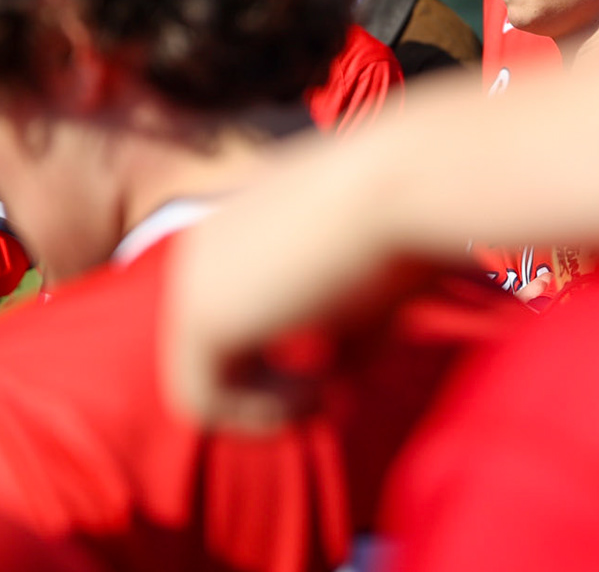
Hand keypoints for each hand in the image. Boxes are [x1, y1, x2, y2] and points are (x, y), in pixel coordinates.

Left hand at [162, 37, 598, 428]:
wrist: (404, 181)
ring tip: (326, 398)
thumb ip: (340, 337)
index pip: (242, 314)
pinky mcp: (199, 314)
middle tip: (334, 399)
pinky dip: (260, 417)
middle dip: (276, 387)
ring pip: (204, 379)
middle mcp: (205, 246)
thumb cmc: (405, 222)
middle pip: (219, 349)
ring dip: (267, 407)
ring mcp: (193, 277)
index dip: (286, 364)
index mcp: (238, 227)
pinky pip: (204, 400)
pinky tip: (314, 396)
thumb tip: (337, 385)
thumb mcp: (368, 292)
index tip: (342, 378)